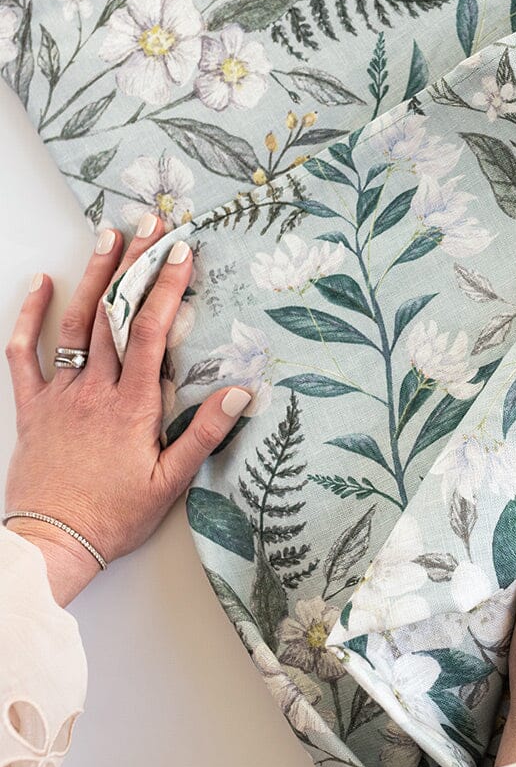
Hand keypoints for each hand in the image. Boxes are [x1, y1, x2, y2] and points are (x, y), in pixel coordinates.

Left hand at [4, 217, 251, 605]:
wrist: (52, 542)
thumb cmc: (115, 516)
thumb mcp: (171, 482)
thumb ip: (203, 433)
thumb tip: (240, 392)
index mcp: (132, 405)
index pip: (151, 331)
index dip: (165, 287)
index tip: (181, 252)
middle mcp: (95, 390)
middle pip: (115, 313)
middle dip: (134, 264)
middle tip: (149, 224)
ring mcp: (60, 394)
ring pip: (75, 323)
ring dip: (92, 276)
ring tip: (106, 236)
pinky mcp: (33, 407)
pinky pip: (24, 353)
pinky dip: (30, 317)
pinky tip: (40, 285)